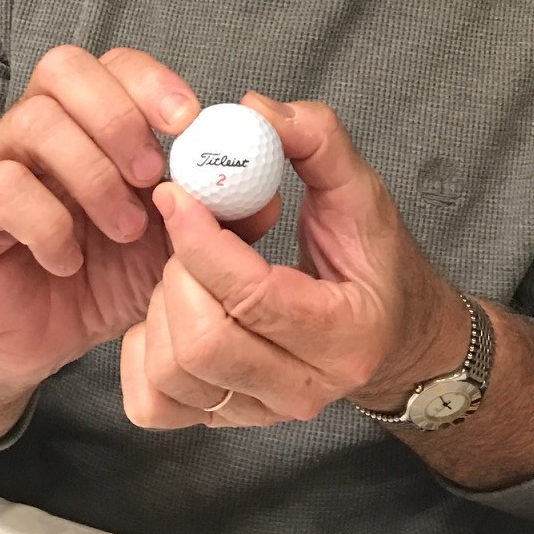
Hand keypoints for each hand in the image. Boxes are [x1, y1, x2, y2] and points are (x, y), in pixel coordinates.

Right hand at [0, 48, 276, 398]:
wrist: (44, 338)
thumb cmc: (111, 276)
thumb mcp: (178, 246)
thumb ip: (222, 215)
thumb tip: (266, 192)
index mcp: (90, 119)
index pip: (114, 63)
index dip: (152, 82)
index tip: (190, 123)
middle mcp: (39, 124)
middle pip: (63, 68)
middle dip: (116, 116)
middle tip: (151, 176)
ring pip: (32, 121)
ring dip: (91, 175)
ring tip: (123, 229)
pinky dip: (45, 222)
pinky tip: (69, 261)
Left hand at [119, 95, 466, 429]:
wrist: (389, 336)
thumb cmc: (374, 264)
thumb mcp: (361, 193)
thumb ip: (316, 141)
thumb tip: (253, 109)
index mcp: (345, 335)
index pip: (254, 297)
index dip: (202, 240)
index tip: (176, 193)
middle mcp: (303, 390)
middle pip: (204, 341)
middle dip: (181, 273)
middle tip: (189, 231)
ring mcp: (259, 414)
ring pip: (174, 371)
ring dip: (162, 306)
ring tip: (188, 268)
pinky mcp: (222, 423)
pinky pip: (152, 401)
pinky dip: (144, 351)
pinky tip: (172, 312)